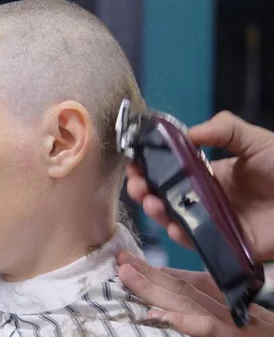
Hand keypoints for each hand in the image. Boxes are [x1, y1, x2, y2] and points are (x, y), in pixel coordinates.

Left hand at [117, 251, 273, 335]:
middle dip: (149, 273)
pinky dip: (182, 320)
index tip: (127, 259)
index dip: (157, 269)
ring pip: (188, 302)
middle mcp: (227, 307)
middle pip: (183, 287)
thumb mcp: (234, 314)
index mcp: (225, 300)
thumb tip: (161, 301)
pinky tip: (155, 315)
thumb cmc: (259, 332)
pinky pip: (207, 328)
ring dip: (154, 289)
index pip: (187, 280)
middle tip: (121, 262)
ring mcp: (232, 324)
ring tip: (127, 276)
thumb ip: (201, 302)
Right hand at [126, 111, 273, 260]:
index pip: (167, 172)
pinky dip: (181, 235)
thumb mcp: (255, 140)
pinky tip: (174, 225)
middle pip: (163, 197)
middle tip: (136, 185)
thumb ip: (224, 129)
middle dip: (143, 191)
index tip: (134, 162)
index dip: (147, 168)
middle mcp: (203, 199)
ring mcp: (211, 221)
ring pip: (173, 220)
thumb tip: (188, 131)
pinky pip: (196, 242)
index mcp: (206, 174)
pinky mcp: (223, 242)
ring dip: (156, 212)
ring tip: (150, 202)